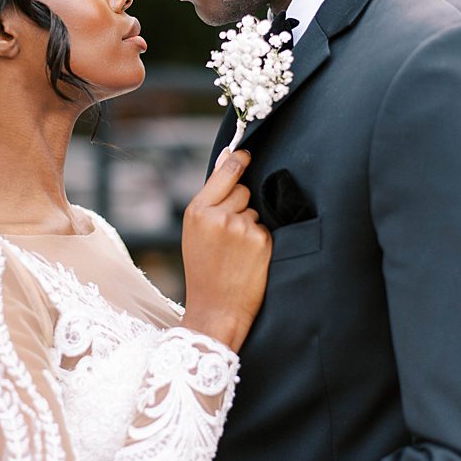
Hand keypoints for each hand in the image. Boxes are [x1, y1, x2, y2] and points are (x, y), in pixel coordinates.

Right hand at [181, 149, 271, 351]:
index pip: (226, 173)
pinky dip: (260, 241)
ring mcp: (241, 228)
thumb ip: (211, 196)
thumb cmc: (203, 268)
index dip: (238, 161)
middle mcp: (218, 216)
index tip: (246, 153)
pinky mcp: (261, 241)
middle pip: (242, 191)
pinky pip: (265, 229)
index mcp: (196, 211)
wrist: (216, 307)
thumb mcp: (195, 231)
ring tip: (235, 250)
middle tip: (227, 233)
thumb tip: (229, 156)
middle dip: (240, 205)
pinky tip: (248, 258)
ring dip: (249, 225)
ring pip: (255, 211)